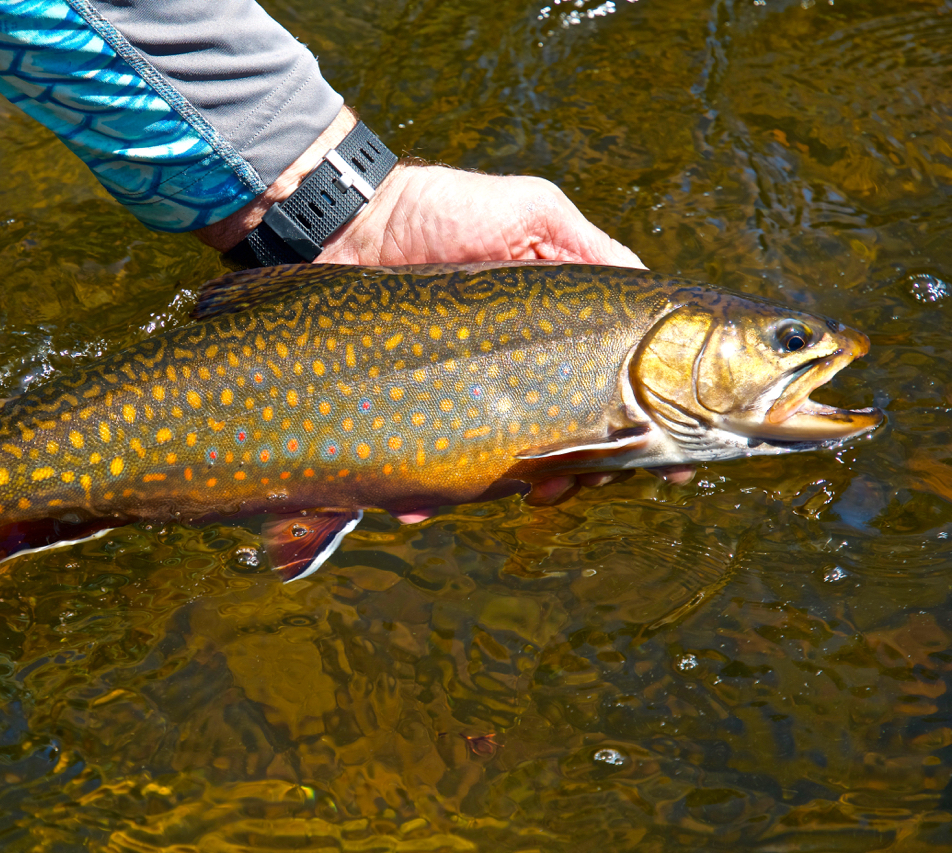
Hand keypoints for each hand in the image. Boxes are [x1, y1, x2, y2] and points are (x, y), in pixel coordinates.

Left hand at [199, 107, 690, 503]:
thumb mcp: (531, 212)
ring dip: (508, 488)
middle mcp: (510, 366)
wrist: (343, 224)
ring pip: (498, 464)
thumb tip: (644, 298)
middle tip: (570, 482)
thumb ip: (591, 249)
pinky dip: (425, 492)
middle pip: (560, 437)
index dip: (637, 426)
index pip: (609, 386)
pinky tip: (419, 504)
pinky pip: (424, 468)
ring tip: (520, 494)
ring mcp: (459, 394)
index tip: (666, 465)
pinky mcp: (407, 412)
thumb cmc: (439, 208)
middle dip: (575, 469)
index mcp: (552, 326)